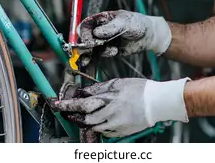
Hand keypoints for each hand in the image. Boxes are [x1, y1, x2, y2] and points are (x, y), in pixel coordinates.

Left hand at [50, 77, 189, 137]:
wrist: (157, 102)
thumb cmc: (139, 89)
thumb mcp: (117, 83)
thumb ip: (99, 89)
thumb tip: (85, 92)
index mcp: (109, 99)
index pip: (82, 104)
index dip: (67, 105)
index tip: (57, 104)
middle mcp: (111, 114)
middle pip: (85, 120)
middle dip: (75, 116)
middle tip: (69, 112)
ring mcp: (116, 125)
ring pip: (94, 127)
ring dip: (87, 121)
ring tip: (85, 114)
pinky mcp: (122, 132)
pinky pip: (105, 132)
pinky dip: (100, 127)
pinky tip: (102, 120)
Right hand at [77, 10, 171, 66]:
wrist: (149, 35)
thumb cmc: (137, 23)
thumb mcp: (125, 22)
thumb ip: (110, 27)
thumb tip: (96, 33)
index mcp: (100, 19)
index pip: (85, 26)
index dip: (83, 34)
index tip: (88, 42)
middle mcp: (99, 30)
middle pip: (85, 39)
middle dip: (85, 46)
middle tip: (90, 51)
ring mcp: (103, 41)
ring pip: (90, 49)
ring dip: (91, 54)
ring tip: (102, 54)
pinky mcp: (108, 50)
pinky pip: (100, 55)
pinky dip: (104, 55)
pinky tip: (114, 51)